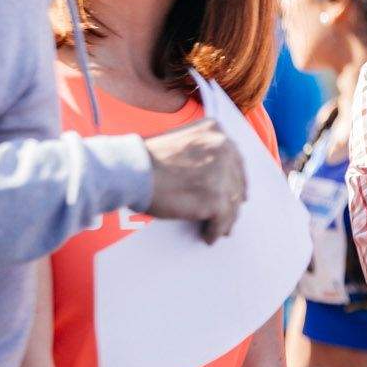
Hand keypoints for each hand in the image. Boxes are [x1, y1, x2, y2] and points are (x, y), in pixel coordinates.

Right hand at [145, 118, 247, 242]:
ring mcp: (222, 173)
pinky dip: (216, 230)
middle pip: (236, 180)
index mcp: (215, 130)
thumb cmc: (145, 159)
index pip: (234, 158)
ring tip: (220, 229)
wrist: (131, 170)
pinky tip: (208, 237)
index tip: (235, 191)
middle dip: (233, 199)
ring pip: (232, 202)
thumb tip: (216, 178)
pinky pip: (222, 220)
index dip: (235, 178)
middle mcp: (223, 147)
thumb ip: (201, 152)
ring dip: (226, 218)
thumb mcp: (181, 142)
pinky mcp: (216, 198)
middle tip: (229, 214)